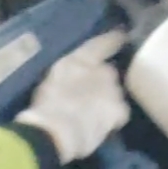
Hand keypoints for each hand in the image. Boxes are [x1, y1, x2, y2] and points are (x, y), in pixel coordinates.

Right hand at [16, 32, 129, 163]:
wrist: (56, 132)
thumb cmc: (46, 106)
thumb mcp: (52, 80)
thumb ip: (68, 72)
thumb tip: (75, 75)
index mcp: (82, 59)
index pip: (104, 42)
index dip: (114, 38)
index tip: (121, 36)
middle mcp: (102, 69)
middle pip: (109, 73)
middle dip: (102, 82)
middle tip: (89, 96)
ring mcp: (113, 90)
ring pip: (115, 94)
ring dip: (106, 101)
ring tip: (92, 115)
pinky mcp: (119, 111)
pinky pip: (119, 114)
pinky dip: (113, 120)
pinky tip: (101, 127)